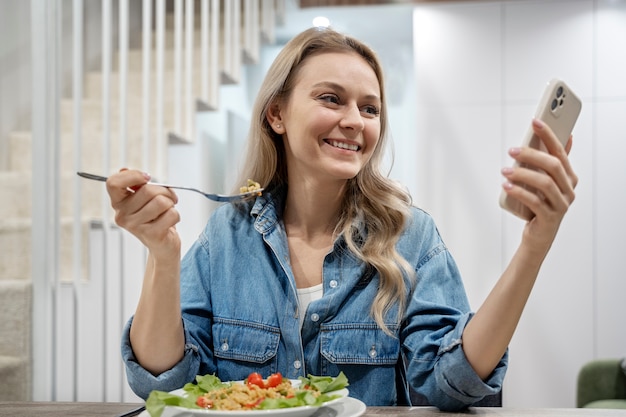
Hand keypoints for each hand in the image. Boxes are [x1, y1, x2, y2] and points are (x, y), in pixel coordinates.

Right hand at [106, 168, 180, 257]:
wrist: (162, 245)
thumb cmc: (155, 218)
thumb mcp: (144, 199)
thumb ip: (136, 184)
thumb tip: (124, 170)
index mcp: (118, 203)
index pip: (113, 183)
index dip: (132, 175)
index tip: (147, 178)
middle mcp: (122, 215)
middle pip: (148, 190)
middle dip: (165, 191)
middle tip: (168, 198)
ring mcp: (135, 226)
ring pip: (161, 202)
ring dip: (171, 203)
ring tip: (168, 210)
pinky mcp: (151, 234)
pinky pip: (171, 214)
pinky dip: (176, 215)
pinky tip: (169, 222)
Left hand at [501, 118, 577, 246]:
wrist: (539, 235)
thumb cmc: (541, 203)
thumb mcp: (545, 182)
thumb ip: (552, 161)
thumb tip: (564, 136)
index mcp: (569, 177)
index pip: (560, 151)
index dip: (548, 135)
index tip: (535, 121)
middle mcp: (569, 189)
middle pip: (553, 165)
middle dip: (532, 154)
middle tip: (512, 150)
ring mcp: (561, 204)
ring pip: (544, 183)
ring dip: (522, 173)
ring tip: (505, 170)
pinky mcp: (549, 217)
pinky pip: (534, 201)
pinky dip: (519, 191)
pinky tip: (506, 186)